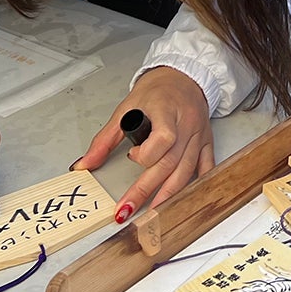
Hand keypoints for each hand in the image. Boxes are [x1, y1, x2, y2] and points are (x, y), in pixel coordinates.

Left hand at [73, 66, 213, 220]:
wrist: (184, 75)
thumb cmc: (156, 90)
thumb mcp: (126, 108)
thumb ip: (105, 139)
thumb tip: (84, 164)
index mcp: (166, 111)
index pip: (163, 139)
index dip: (146, 154)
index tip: (131, 155)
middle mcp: (186, 124)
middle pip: (170, 162)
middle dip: (147, 189)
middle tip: (127, 210)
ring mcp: (198, 135)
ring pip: (187, 171)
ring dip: (168, 196)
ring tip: (152, 216)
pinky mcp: (206, 142)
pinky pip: (206, 167)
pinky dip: (197, 185)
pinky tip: (185, 200)